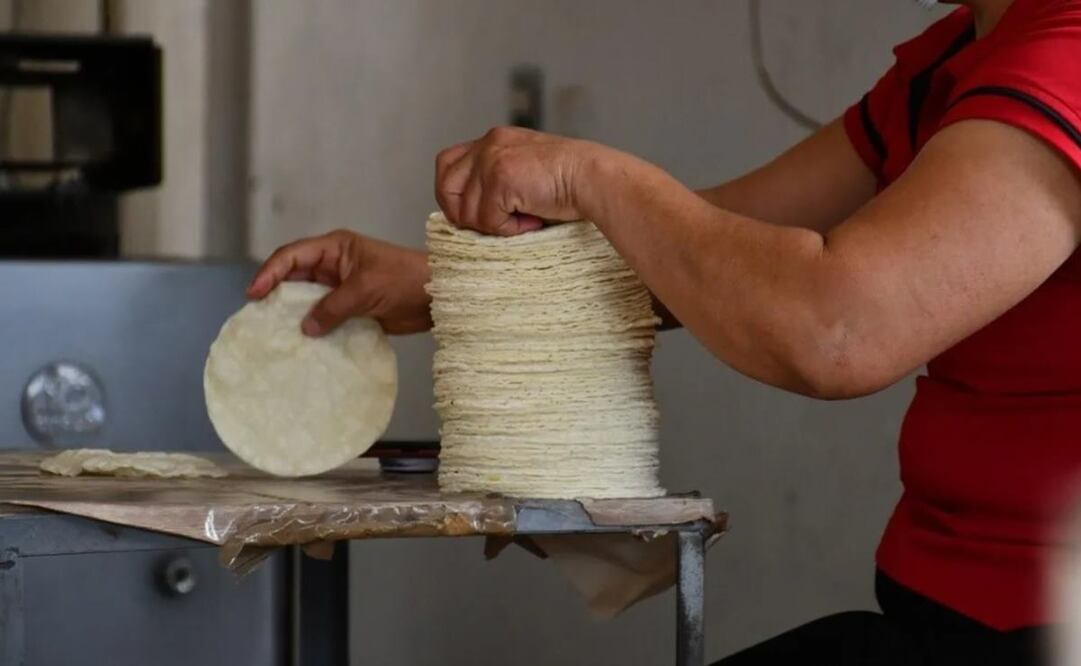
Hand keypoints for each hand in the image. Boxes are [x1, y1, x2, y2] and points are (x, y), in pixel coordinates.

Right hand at [247, 230, 431, 335]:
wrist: (438, 296)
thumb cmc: (404, 279)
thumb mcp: (365, 289)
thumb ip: (333, 307)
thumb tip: (305, 327)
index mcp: (334, 248)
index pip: (292, 256)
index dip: (270, 273)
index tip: (254, 293)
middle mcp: (333, 266)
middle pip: (295, 278)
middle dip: (276, 296)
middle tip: (258, 318)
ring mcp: (342, 288)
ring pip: (308, 300)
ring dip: (296, 315)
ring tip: (276, 334)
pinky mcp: (352, 309)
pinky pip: (326, 317)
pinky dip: (315, 329)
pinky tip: (304, 344)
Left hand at [434, 126, 601, 235]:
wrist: (594, 178)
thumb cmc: (569, 183)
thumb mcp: (525, 173)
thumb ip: (496, 182)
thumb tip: (469, 216)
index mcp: (493, 141)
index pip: (446, 165)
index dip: (453, 196)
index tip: (476, 215)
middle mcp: (488, 144)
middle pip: (446, 189)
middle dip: (466, 215)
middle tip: (497, 224)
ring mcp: (491, 159)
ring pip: (468, 213)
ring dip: (496, 225)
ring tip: (526, 219)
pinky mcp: (500, 177)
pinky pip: (489, 220)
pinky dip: (510, 229)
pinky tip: (533, 220)